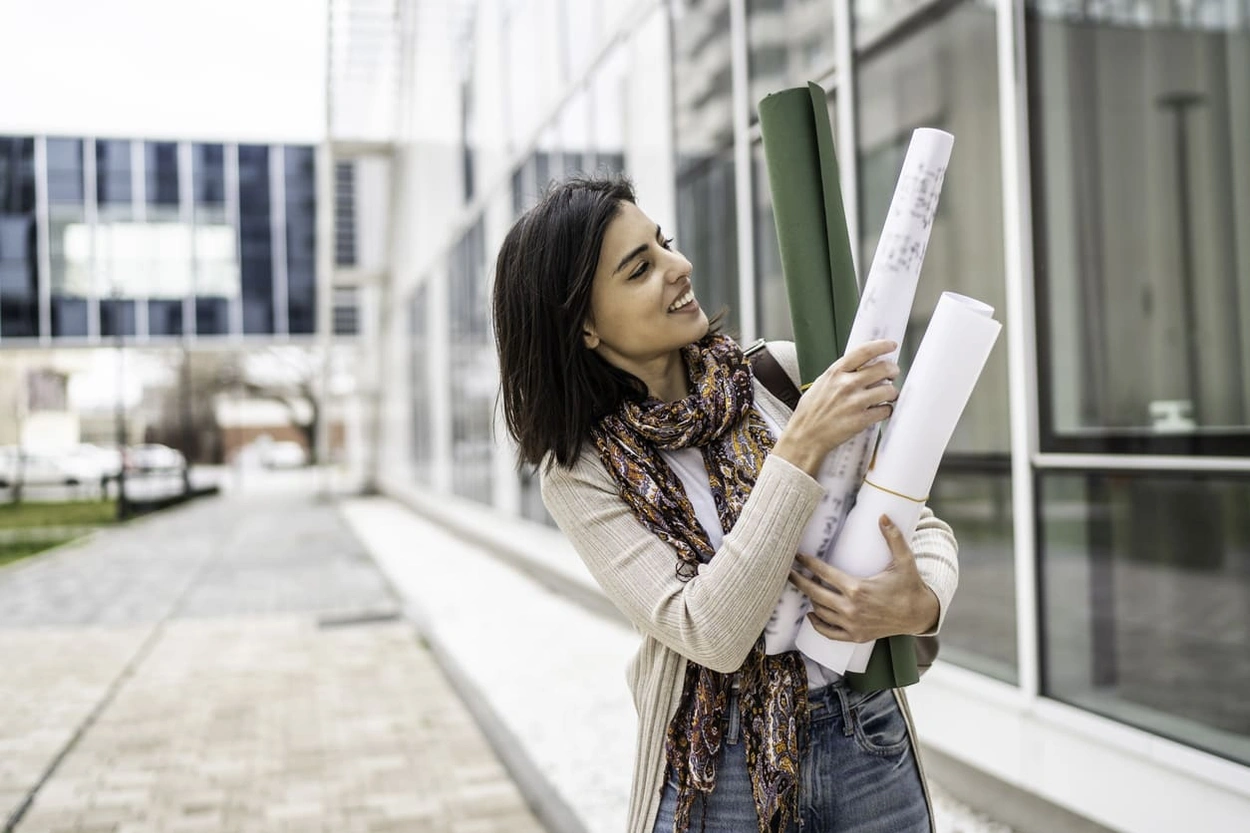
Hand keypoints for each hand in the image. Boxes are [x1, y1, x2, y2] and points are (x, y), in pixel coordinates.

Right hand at [771, 340, 899, 476]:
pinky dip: (886, 410)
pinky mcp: (861, 420)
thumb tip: (859, 367)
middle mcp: (846, 384)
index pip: (864, 352)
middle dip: (893, 371)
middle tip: (893, 374)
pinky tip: (880, 411)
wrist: (804, 437)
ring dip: (892, 393)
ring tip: (888, 396)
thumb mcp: (820, 385)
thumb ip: (839, 374)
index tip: (891, 345)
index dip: (881, 346)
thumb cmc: (810, 413)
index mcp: (835, 373)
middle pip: (883, 369)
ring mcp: (855, 403)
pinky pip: (885, 410)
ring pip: (889, 390)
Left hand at [787, 514, 938, 642]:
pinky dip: (817, 624)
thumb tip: (883, 515)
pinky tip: (811, 614)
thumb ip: (893, 537)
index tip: (798, 556)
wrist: (919, 615)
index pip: (824, 573)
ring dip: (809, 599)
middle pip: (814, 593)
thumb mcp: (904, 560)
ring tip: (802, 586)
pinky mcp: (855, 636)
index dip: (808, 564)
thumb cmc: (910, 586)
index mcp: (858, 588)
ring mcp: (852, 624)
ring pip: (820, 611)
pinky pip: (829, 632)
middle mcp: (851, 608)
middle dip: (799, 581)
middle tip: (788, 571)